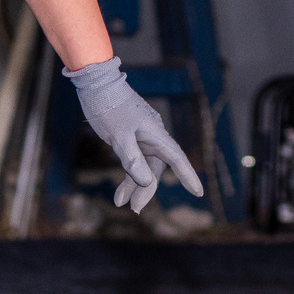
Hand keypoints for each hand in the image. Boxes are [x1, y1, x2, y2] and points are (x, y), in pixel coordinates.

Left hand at [65, 56, 204, 211]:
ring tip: (120, 203)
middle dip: (147, 189)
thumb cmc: (109, 106)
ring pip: (143, 166)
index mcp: (155, 134)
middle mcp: (152, 136)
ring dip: (133, 185)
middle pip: (156, 168)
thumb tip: (147, 183)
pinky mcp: (129, 137)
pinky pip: (132, 161)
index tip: (198, 192)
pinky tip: (118, 193)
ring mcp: (141, 137)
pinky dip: (126, 175)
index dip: (187, 176)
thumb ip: (132, 159)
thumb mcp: (119, 136)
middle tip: (134, 209)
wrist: (95, 83)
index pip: (177, 158)